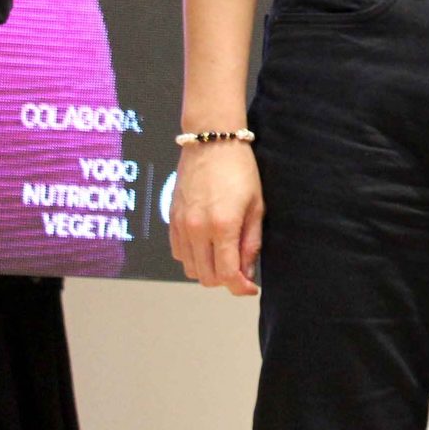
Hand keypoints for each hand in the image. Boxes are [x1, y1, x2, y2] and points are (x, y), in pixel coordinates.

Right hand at [170, 139, 262, 296]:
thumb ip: (251, 242)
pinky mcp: (172, 219)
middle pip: (207, 278)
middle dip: (226, 279)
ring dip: (208, 269)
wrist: (212, 141)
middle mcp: (198, 229)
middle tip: (240, 267)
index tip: (250, 288)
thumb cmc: (239, 169)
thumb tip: (247, 272)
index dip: (241, 288)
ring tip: (223, 254)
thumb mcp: (256, 206)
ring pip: (191, 269)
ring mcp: (182, 225)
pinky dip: (193, 257)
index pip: (227, 275)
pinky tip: (207, 244)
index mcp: (223, 226)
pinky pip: (179, 253)